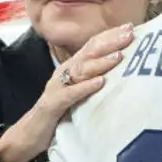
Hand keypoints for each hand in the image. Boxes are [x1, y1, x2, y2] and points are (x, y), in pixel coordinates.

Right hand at [0, 24, 135, 161]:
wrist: (30, 134)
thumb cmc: (61, 112)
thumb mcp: (80, 91)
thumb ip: (95, 78)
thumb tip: (122, 68)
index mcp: (72, 68)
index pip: (93, 46)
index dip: (111, 35)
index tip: (131, 27)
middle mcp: (65, 73)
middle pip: (89, 52)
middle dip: (110, 42)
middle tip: (130, 34)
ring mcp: (57, 87)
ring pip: (80, 70)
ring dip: (101, 62)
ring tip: (119, 55)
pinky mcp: (53, 104)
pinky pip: (70, 94)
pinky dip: (85, 87)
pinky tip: (100, 83)